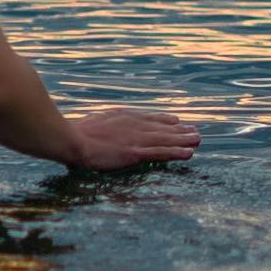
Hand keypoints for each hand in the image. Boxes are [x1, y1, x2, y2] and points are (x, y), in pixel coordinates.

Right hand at [61, 108, 200, 171]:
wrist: (72, 139)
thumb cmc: (76, 133)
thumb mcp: (94, 122)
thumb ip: (106, 124)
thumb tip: (108, 126)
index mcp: (124, 117)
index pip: (150, 118)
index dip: (165, 121)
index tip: (177, 122)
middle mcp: (134, 125)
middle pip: (163, 128)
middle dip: (180, 130)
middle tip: (195, 132)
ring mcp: (136, 139)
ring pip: (166, 139)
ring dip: (184, 140)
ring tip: (198, 140)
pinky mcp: (135, 153)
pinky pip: (161, 153)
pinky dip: (176, 153)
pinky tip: (188, 154)